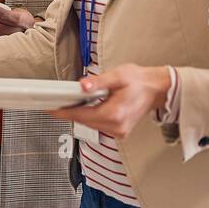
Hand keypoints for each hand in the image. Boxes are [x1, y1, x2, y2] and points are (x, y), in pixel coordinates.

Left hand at [49, 65, 171, 138]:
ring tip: (74, 102)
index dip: (65, 112)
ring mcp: (119, 131)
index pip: (82, 115)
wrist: (156, 89)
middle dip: (71, 112)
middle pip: (84, 121)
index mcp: (115, 113)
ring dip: (81, 115)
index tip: (51, 110)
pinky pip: (98, 126)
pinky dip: (91, 117)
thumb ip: (99, 81)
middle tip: (58, 102)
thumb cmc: (139, 81)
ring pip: (90, 125)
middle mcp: (117, 126)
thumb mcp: (118, 75)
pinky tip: (89, 108)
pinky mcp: (119, 132)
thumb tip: (83, 86)